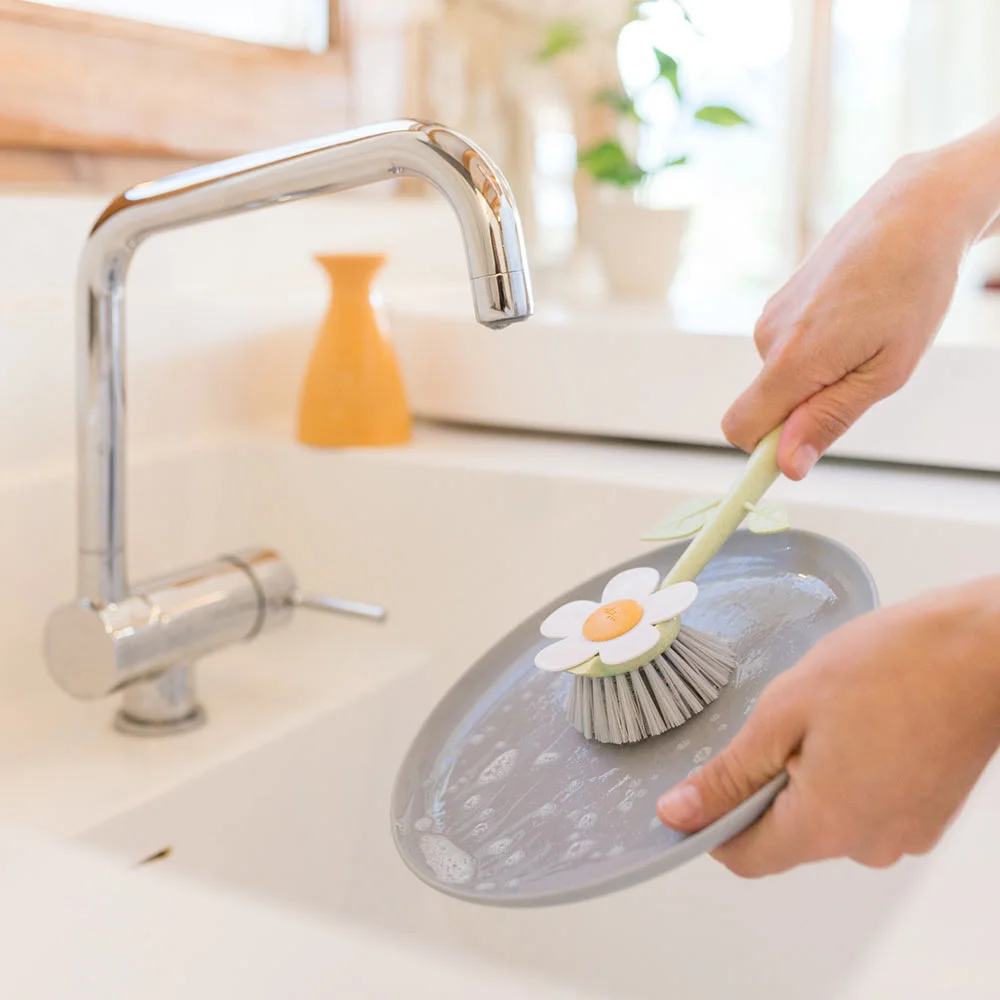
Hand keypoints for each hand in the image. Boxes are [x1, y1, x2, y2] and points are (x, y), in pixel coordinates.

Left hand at [656, 578, 999, 876]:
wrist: (980, 650)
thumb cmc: (890, 666)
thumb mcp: (784, 712)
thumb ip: (729, 773)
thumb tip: (679, 813)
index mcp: (826, 826)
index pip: (745, 857)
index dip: (712, 822)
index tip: (702, 784)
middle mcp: (869, 846)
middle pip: (786, 835)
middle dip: (768, 783)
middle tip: (786, 721)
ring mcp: (904, 833)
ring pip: (827, 816)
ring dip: (811, 773)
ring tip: (833, 715)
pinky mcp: (927, 814)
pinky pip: (866, 805)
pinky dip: (850, 772)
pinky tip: (862, 723)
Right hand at [724, 126, 999, 479]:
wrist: (912, 211)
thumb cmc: (912, 286)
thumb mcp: (885, 372)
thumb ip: (828, 421)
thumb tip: (786, 464)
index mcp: (792, 359)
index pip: (740, 430)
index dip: (762, 453)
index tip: (793, 459)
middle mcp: (767, 338)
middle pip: (763, 407)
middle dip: (803, 409)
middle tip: (862, 377)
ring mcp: (769, 317)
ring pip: (779, 378)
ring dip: (815, 376)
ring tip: (865, 337)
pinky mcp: (777, 303)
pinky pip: (785, 351)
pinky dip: (814, 350)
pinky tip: (852, 318)